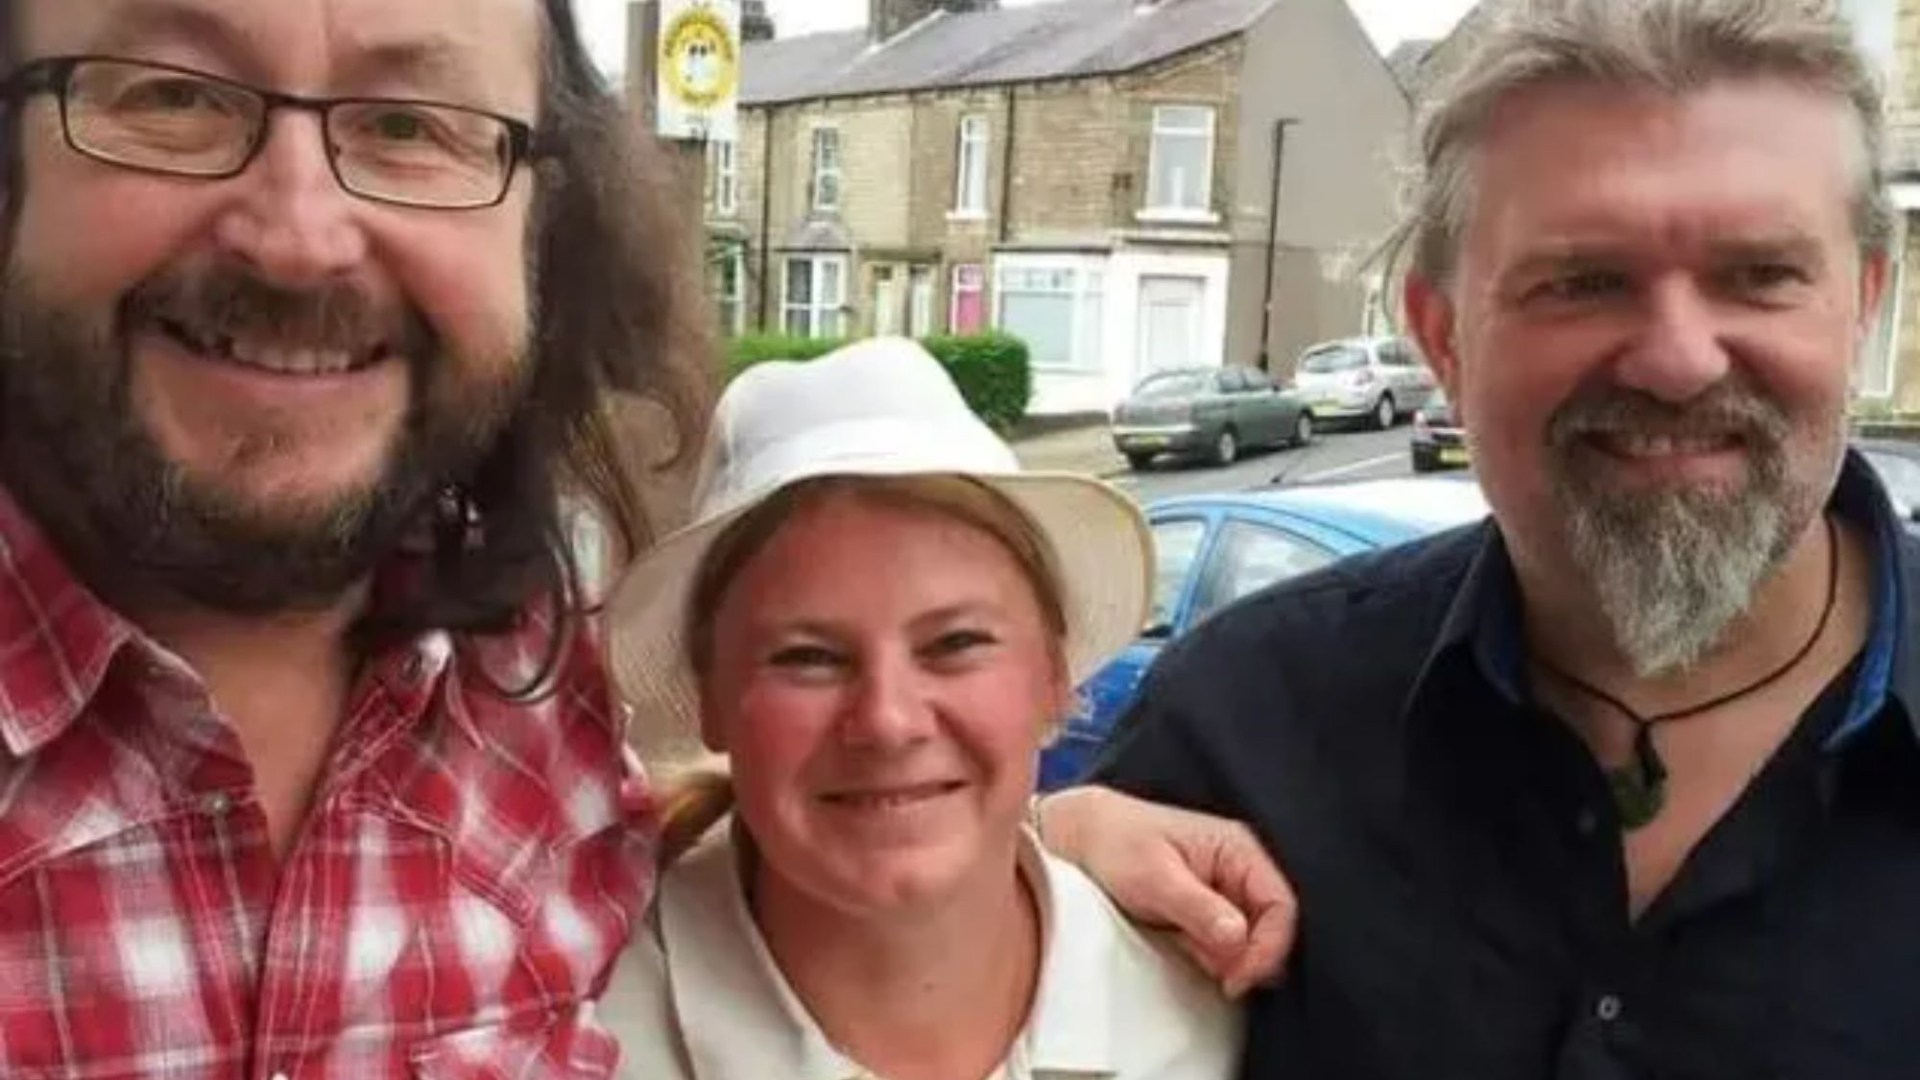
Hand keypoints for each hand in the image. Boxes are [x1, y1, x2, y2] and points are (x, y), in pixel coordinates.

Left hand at [1038, 785, 1295, 996]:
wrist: (1082, 839)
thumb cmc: (1117, 844)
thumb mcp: (1154, 878)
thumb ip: (1198, 907)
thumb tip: (1238, 938)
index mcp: (1238, 849)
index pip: (1280, 905)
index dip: (1269, 947)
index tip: (1239, 979)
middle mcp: (1239, 870)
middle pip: (1269, 928)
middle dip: (1247, 959)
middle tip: (1215, 978)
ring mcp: (1225, 894)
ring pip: (1247, 943)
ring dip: (1225, 960)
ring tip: (1183, 948)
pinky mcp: (1208, 914)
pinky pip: (1224, 948)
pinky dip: (1209, 959)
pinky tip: (1180, 948)